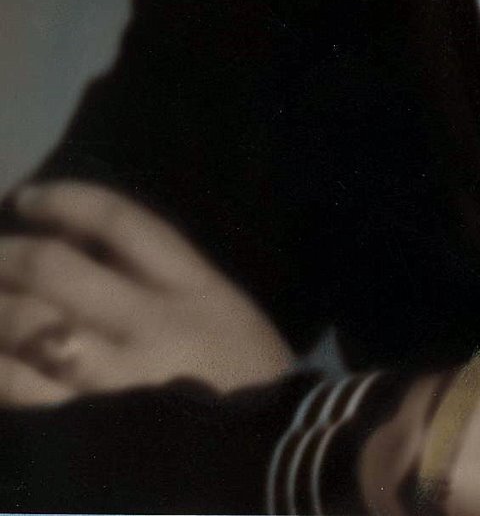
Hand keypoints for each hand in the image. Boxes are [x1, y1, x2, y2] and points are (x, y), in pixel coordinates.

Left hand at [0, 180, 293, 404]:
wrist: (271, 463)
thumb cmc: (245, 380)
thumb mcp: (222, 309)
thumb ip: (162, 277)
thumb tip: (81, 241)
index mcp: (194, 288)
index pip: (122, 221)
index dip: (66, 201)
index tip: (28, 199)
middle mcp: (151, 325)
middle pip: (58, 269)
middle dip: (8, 254)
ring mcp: (114, 381)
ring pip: (29, 327)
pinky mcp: (86, 433)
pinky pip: (21, 392)